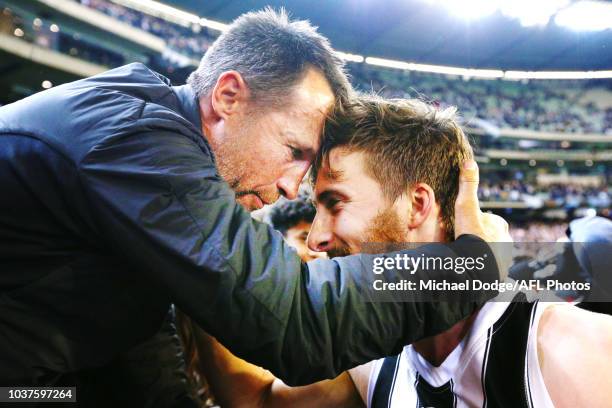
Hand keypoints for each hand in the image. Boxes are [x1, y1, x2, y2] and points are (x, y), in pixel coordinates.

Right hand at [455, 160, 512, 278]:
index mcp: (500, 226)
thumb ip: (468, 186)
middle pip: (492, 236)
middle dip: (482, 238)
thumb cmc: (472, 236)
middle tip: (466, 242)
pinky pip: (491, 268)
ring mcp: (504, 259)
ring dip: (483, 254)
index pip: (490, 220)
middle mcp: (506, 241)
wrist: (477, 269)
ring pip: (493, 252)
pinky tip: (473, 269)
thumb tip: (470, 162)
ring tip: (468, 257)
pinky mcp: (499, 274)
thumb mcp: (466, 207)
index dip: (478, 221)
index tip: (467, 226)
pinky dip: (484, 267)